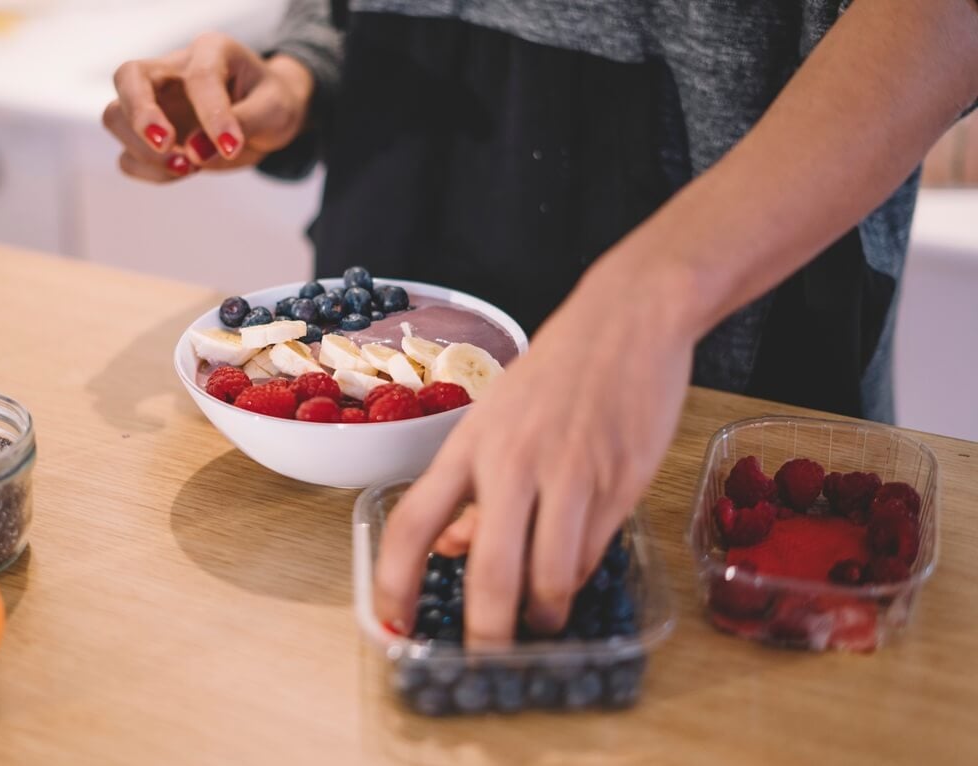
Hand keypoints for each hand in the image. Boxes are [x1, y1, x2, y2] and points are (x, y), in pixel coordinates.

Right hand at [103, 33, 313, 181]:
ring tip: (188, 167)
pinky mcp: (152, 136)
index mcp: (210, 51)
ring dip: (143, 150)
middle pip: (127, 78)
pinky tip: (182, 171)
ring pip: (115, 117)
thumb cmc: (272, 104)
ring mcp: (156, 102)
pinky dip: (148, 171)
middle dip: (141, 115)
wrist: (269, 116)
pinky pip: (127, 157)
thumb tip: (193, 151)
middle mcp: (172, 70)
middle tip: (168, 145)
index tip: (231, 145)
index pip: (199, 78)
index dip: (212, 114)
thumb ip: (242, 124)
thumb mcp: (274, 110)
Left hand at [372, 253, 694, 644]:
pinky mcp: (620, 482)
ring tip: (543, 621)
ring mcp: (570, 474)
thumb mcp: (495, 420)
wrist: (627, 321)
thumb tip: (454, 550)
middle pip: (489, 573)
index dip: (393, 586)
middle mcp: (512, 463)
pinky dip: (579, 576)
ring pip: (550, 576)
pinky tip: (575, 571)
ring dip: (544, 614)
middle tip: (486, 659)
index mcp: (469, 446)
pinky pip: (593, 553)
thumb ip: (472, 490)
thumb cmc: (555, 374)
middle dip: (486, 634)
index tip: (393, 627)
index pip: (412, 526)